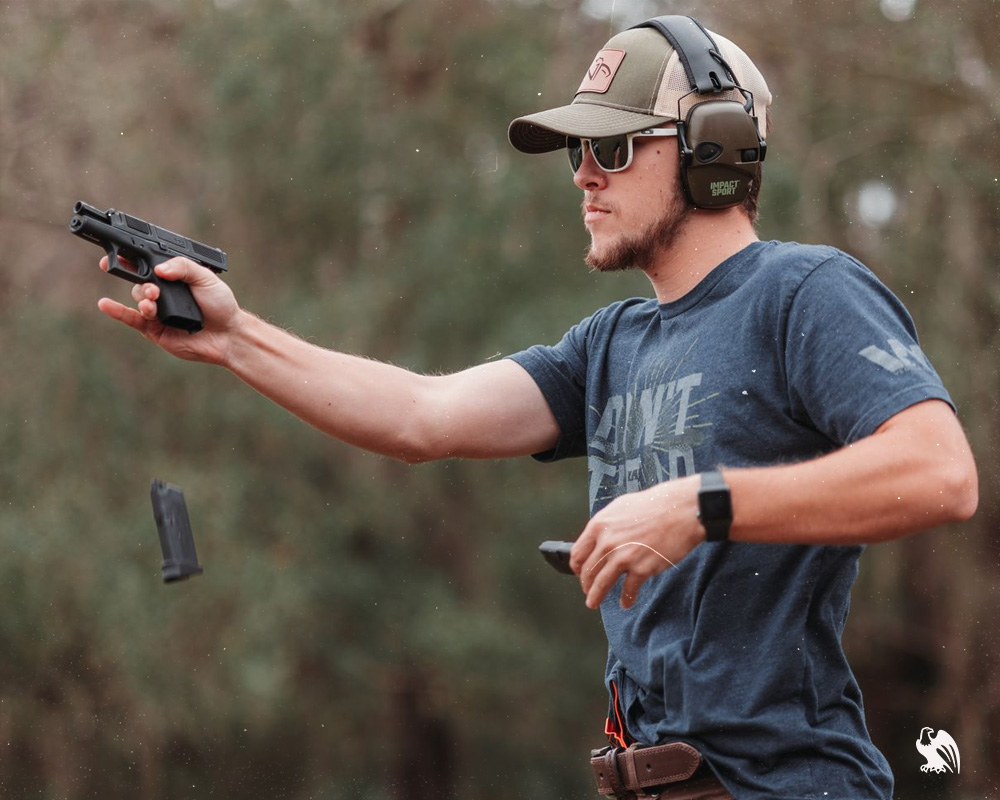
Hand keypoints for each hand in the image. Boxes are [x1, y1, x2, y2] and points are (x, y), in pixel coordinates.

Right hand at [97, 255, 241, 365]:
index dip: (130, 258)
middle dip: (143, 283)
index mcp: (173, 278)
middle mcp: (162, 293)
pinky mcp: (154, 330)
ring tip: (153, 302)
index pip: (147, 264)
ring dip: (142, 299)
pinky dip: (116, 311)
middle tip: (155, 290)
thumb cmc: (220, 305)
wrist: (228, 334)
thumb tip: (158, 268)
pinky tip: (105, 304)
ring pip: (138, 299)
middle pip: (139, 281)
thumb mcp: (205, 278)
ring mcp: (157, 312)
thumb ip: (183, 267)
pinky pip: (131, 319)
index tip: (117, 252)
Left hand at [569, 477, 704, 609]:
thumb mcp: (621, 507)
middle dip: (586, 584)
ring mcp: (623, 557)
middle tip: (587, 590)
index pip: (578, 553)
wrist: (681, 511)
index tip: (579, 573)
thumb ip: (607, 524)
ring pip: (601, 584)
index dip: (577, 567)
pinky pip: (628, 590)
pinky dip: (626, 599)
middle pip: (588, 571)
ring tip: (593, 602)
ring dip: (595, 596)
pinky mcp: (641, 569)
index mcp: (599, 525)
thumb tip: (599, 537)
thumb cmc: (655, 505)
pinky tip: (626, 602)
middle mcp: (607, 542)